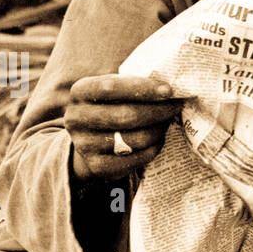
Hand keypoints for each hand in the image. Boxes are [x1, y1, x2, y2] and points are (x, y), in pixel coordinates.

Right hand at [65, 75, 181, 181]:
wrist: (89, 141)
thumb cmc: (109, 107)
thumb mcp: (112, 91)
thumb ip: (132, 85)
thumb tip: (170, 88)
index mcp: (79, 91)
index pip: (110, 87)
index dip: (142, 88)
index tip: (169, 90)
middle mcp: (76, 118)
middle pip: (126, 115)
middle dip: (157, 111)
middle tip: (176, 106)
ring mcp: (84, 145)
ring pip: (134, 139)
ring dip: (159, 130)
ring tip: (168, 121)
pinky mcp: (97, 166)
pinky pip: (136, 158)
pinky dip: (153, 147)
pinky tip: (159, 138)